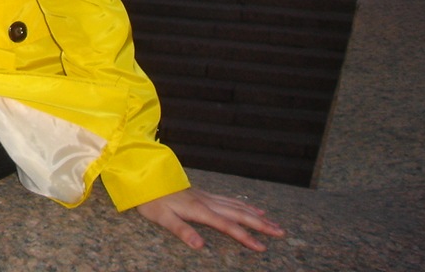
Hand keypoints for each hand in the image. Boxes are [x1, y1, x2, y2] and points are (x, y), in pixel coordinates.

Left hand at [135, 187, 285, 250]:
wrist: (144, 177)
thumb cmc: (151, 200)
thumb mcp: (162, 218)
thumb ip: (181, 231)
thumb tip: (200, 246)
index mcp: (199, 210)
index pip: (227, 225)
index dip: (245, 237)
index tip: (262, 247)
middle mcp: (206, 202)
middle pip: (238, 214)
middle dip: (260, 225)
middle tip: (281, 232)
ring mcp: (206, 197)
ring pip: (236, 206)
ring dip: (255, 215)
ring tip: (273, 223)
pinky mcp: (203, 195)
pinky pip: (229, 199)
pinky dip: (243, 205)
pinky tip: (251, 208)